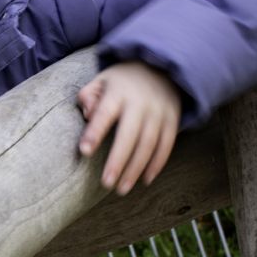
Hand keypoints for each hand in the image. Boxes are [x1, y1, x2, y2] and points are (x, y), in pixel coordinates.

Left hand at [76, 62, 181, 194]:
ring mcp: (159, 112)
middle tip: (106, 184)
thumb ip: (88, 95)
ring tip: (122, 189)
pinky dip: (157, 164)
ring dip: (136, 169)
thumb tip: (87, 114)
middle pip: (129, 136)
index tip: (84, 151)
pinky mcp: (173, 120)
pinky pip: (167, 145)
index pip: (104, 114)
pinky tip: (145, 180)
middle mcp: (141, 104)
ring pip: (149, 145)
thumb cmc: (121, 81)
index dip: (94, 132)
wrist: (161, 67)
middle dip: (118, 161)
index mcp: (118, 93)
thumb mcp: (101, 80)